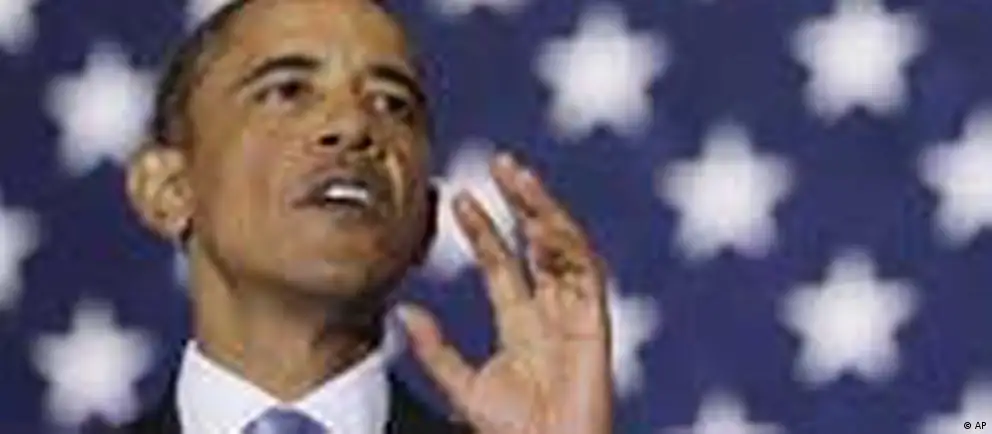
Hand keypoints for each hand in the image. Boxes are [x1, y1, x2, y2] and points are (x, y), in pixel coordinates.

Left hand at [399, 153, 611, 433]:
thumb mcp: (462, 387)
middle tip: (499, 163)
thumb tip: (403, 313)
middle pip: (537, 244)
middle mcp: (550, 311)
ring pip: (564, 249)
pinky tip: (543, 220)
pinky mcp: (594, 325)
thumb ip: (436, 350)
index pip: (502, 263)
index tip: (458, 197)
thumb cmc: (512, 433)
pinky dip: (567, 245)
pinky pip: (585, 275)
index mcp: (521, 324)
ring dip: (543, 211)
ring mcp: (575, 315)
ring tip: (519, 177)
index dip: (483, 229)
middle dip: (521, 203)